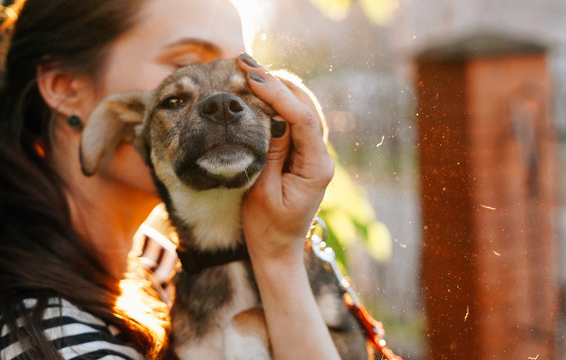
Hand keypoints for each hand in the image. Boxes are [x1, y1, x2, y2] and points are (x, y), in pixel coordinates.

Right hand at [236, 54, 334, 263]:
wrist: (277, 252)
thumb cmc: (266, 229)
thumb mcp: (261, 192)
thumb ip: (269, 153)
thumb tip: (271, 115)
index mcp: (317, 168)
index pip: (302, 119)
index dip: (278, 95)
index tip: (252, 77)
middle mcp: (321, 157)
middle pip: (305, 107)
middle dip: (276, 82)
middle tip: (245, 63)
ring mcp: (314, 154)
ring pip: (301, 109)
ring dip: (276, 88)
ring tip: (248, 70)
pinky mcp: (303, 155)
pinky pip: (294, 121)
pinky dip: (277, 103)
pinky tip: (258, 91)